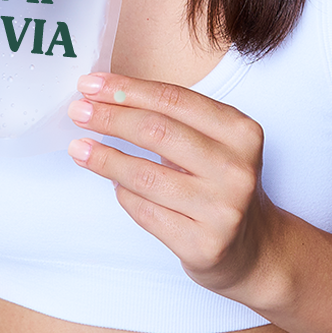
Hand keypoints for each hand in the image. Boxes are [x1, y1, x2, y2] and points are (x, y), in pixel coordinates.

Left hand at [66, 73, 280, 297]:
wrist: (253, 248)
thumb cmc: (221, 184)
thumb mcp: (216, 142)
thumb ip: (173, 120)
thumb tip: (107, 98)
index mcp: (241, 132)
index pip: (173, 99)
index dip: (127, 89)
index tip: (92, 84)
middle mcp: (236, 168)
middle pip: (157, 132)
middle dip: (110, 117)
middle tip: (78, 111)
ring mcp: (222, 209)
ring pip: (145, 175)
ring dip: (105, 159)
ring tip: (79, 148)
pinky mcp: (204, 245)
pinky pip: (146, 212)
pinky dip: (123, 195)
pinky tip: (113, 184)